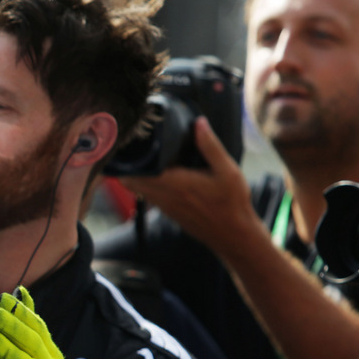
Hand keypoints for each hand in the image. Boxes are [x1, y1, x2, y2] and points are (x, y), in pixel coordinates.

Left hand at [120, 117, 264, 258]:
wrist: (233, 235)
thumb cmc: (231, 203)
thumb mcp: (227, 171)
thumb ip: (210, 146)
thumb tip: (199, 123)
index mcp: (176, 183)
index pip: (138, 172)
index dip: (127, 159)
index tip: (127, 142)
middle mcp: (164, 196)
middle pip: (130, 181)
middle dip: (126, 164)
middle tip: (129, 145)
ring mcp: (164, 206)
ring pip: (137, 190)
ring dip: (133, 174)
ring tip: (138, 155)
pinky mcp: (168, 212)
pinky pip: (148, 196)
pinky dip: (144, 184)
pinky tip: (154, 172)